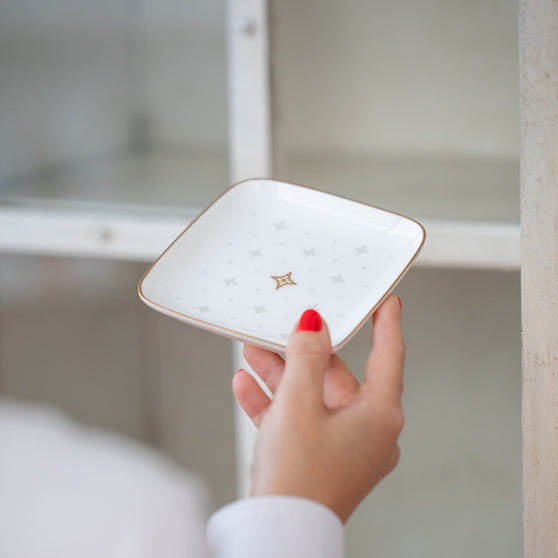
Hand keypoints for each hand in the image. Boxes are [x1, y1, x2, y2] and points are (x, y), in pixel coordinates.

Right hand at [232, 295, 404, 522]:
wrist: (278, 535)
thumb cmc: (298, 477)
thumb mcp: (299, 403)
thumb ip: (307, 357)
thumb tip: (313, 325)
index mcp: (379, 415)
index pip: (388, 355)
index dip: (386, 323)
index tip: (387, 301)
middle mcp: (368, 430)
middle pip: (337, 376)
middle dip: (302, 353)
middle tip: (282, 329)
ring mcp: (345, 446)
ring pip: (313, 396)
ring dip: (281, 376)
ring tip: (254, 353)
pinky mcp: (322, 458)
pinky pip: (300, 420)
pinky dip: (276, 403)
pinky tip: (246, 386)